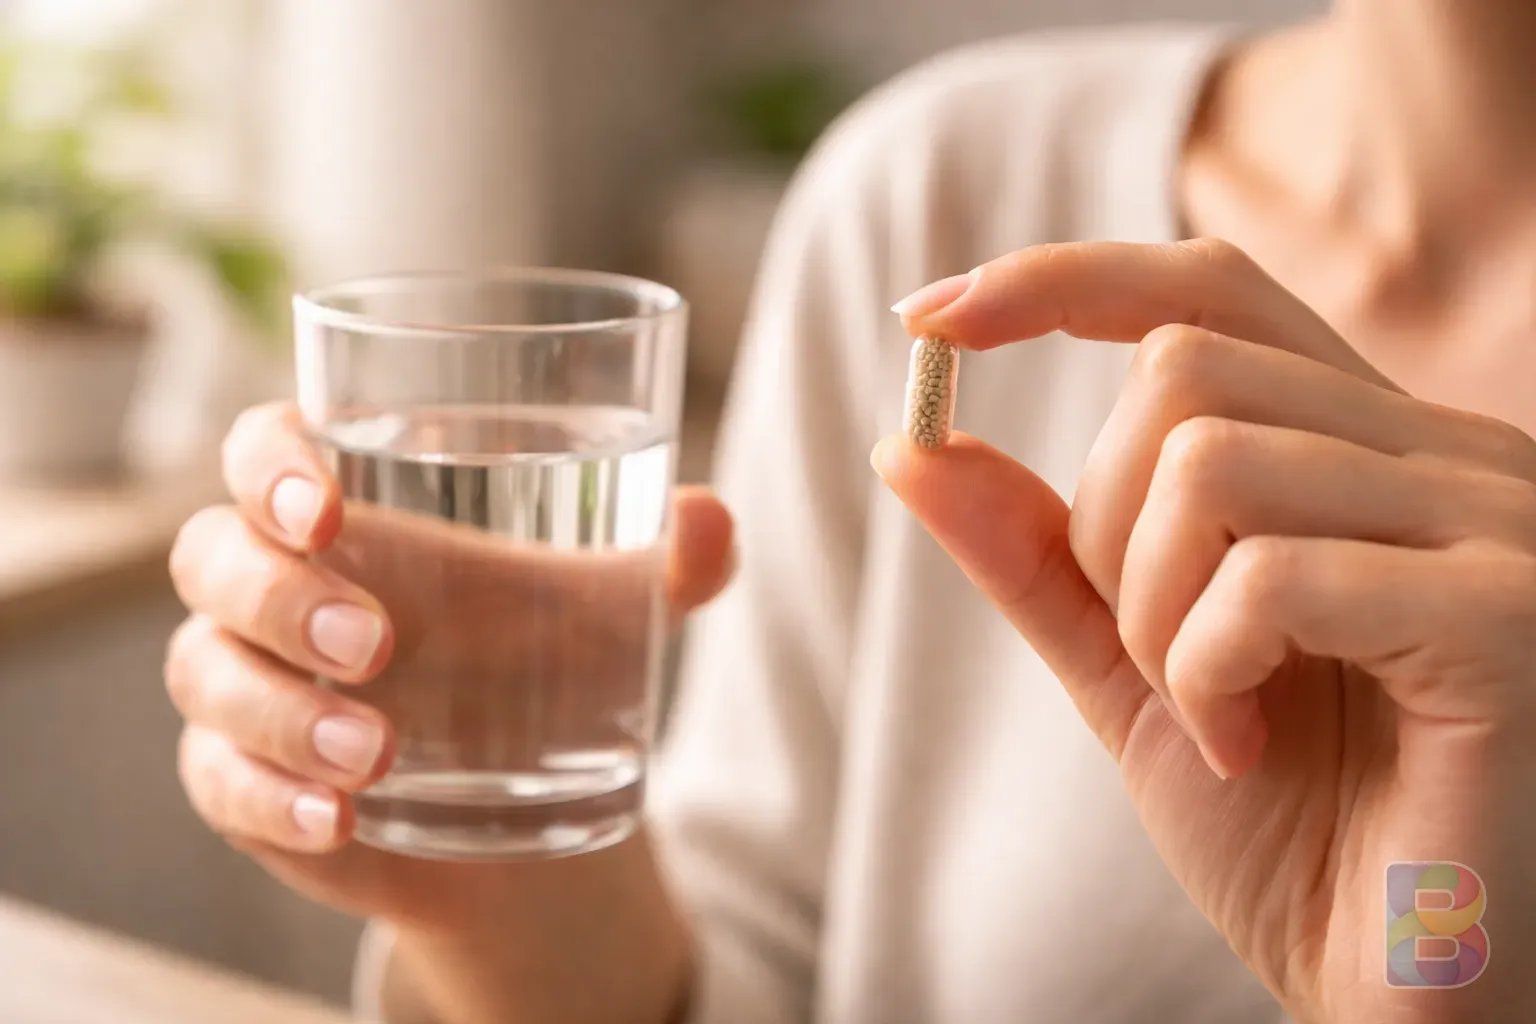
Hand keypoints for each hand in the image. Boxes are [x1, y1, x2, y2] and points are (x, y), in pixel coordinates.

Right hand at [166, 402, 734, 932]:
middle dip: (280, 594)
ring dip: (282, 711)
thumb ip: (667, 559)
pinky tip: (339, 819)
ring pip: (208, 672)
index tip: (327, 507)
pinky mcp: (244, 774)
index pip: (263, 451)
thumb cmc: (550, 653)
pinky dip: (270, 800)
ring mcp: (248, 680)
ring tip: (381, 753)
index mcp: (346, 506)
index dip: (271, 465)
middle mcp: (275, 581)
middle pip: (215, 556)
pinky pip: (218, 781)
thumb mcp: (611, 604)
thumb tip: (710, 518)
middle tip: (378, 642)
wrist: (534, 786)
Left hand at [877, 239, 1535, 1023]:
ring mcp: (1492, 524)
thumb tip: (913, 445)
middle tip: (1155, 658)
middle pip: (1182, 373)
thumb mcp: (1135, 673)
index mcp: (1365, 453)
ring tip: (1210, 712)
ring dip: (1152, 607)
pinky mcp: (1509, 615)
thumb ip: (1040, 558)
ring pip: (1211, 459)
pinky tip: (1245, 743)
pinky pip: (1273, 572)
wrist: (1417, 993)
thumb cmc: (1301, 835)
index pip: (1208, 293)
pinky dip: (1206, 664)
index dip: (1059, 280)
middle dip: (1105, 527)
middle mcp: (1447, 456)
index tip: (926, 322)